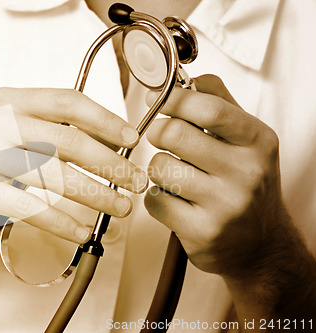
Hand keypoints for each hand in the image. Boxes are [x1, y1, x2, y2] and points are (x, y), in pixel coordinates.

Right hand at [0, 88, 147, 242]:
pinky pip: (28, 207)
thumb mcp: (2, 128)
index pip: (69, 102)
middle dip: (110, 164)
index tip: (131, 139)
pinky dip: (60, 222)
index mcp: (11, 102)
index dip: (106, 120)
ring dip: (94, 195)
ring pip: (54, 175)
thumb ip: (44, 131)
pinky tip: (79, 232)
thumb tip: (100, 143)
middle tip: (134, 182)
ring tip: (118, 209)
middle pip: (69, 140)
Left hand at [144, 75, 286, 275]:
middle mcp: (246, 172)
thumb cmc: (245, 183)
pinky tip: (177, 202)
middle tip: (162, 138)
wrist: (261, 244)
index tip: (156, 97)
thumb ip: (218, 104)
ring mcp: (225, 205)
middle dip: (157, 132)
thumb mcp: (246, 140)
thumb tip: (183, 79)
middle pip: (173, 134)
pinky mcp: (202, 231)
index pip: (209, 108)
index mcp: (258, 141)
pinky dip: (158, 198)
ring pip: (159, 167)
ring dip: (158, 169)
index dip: (173, 99)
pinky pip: (154, 200)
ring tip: (177, 176)